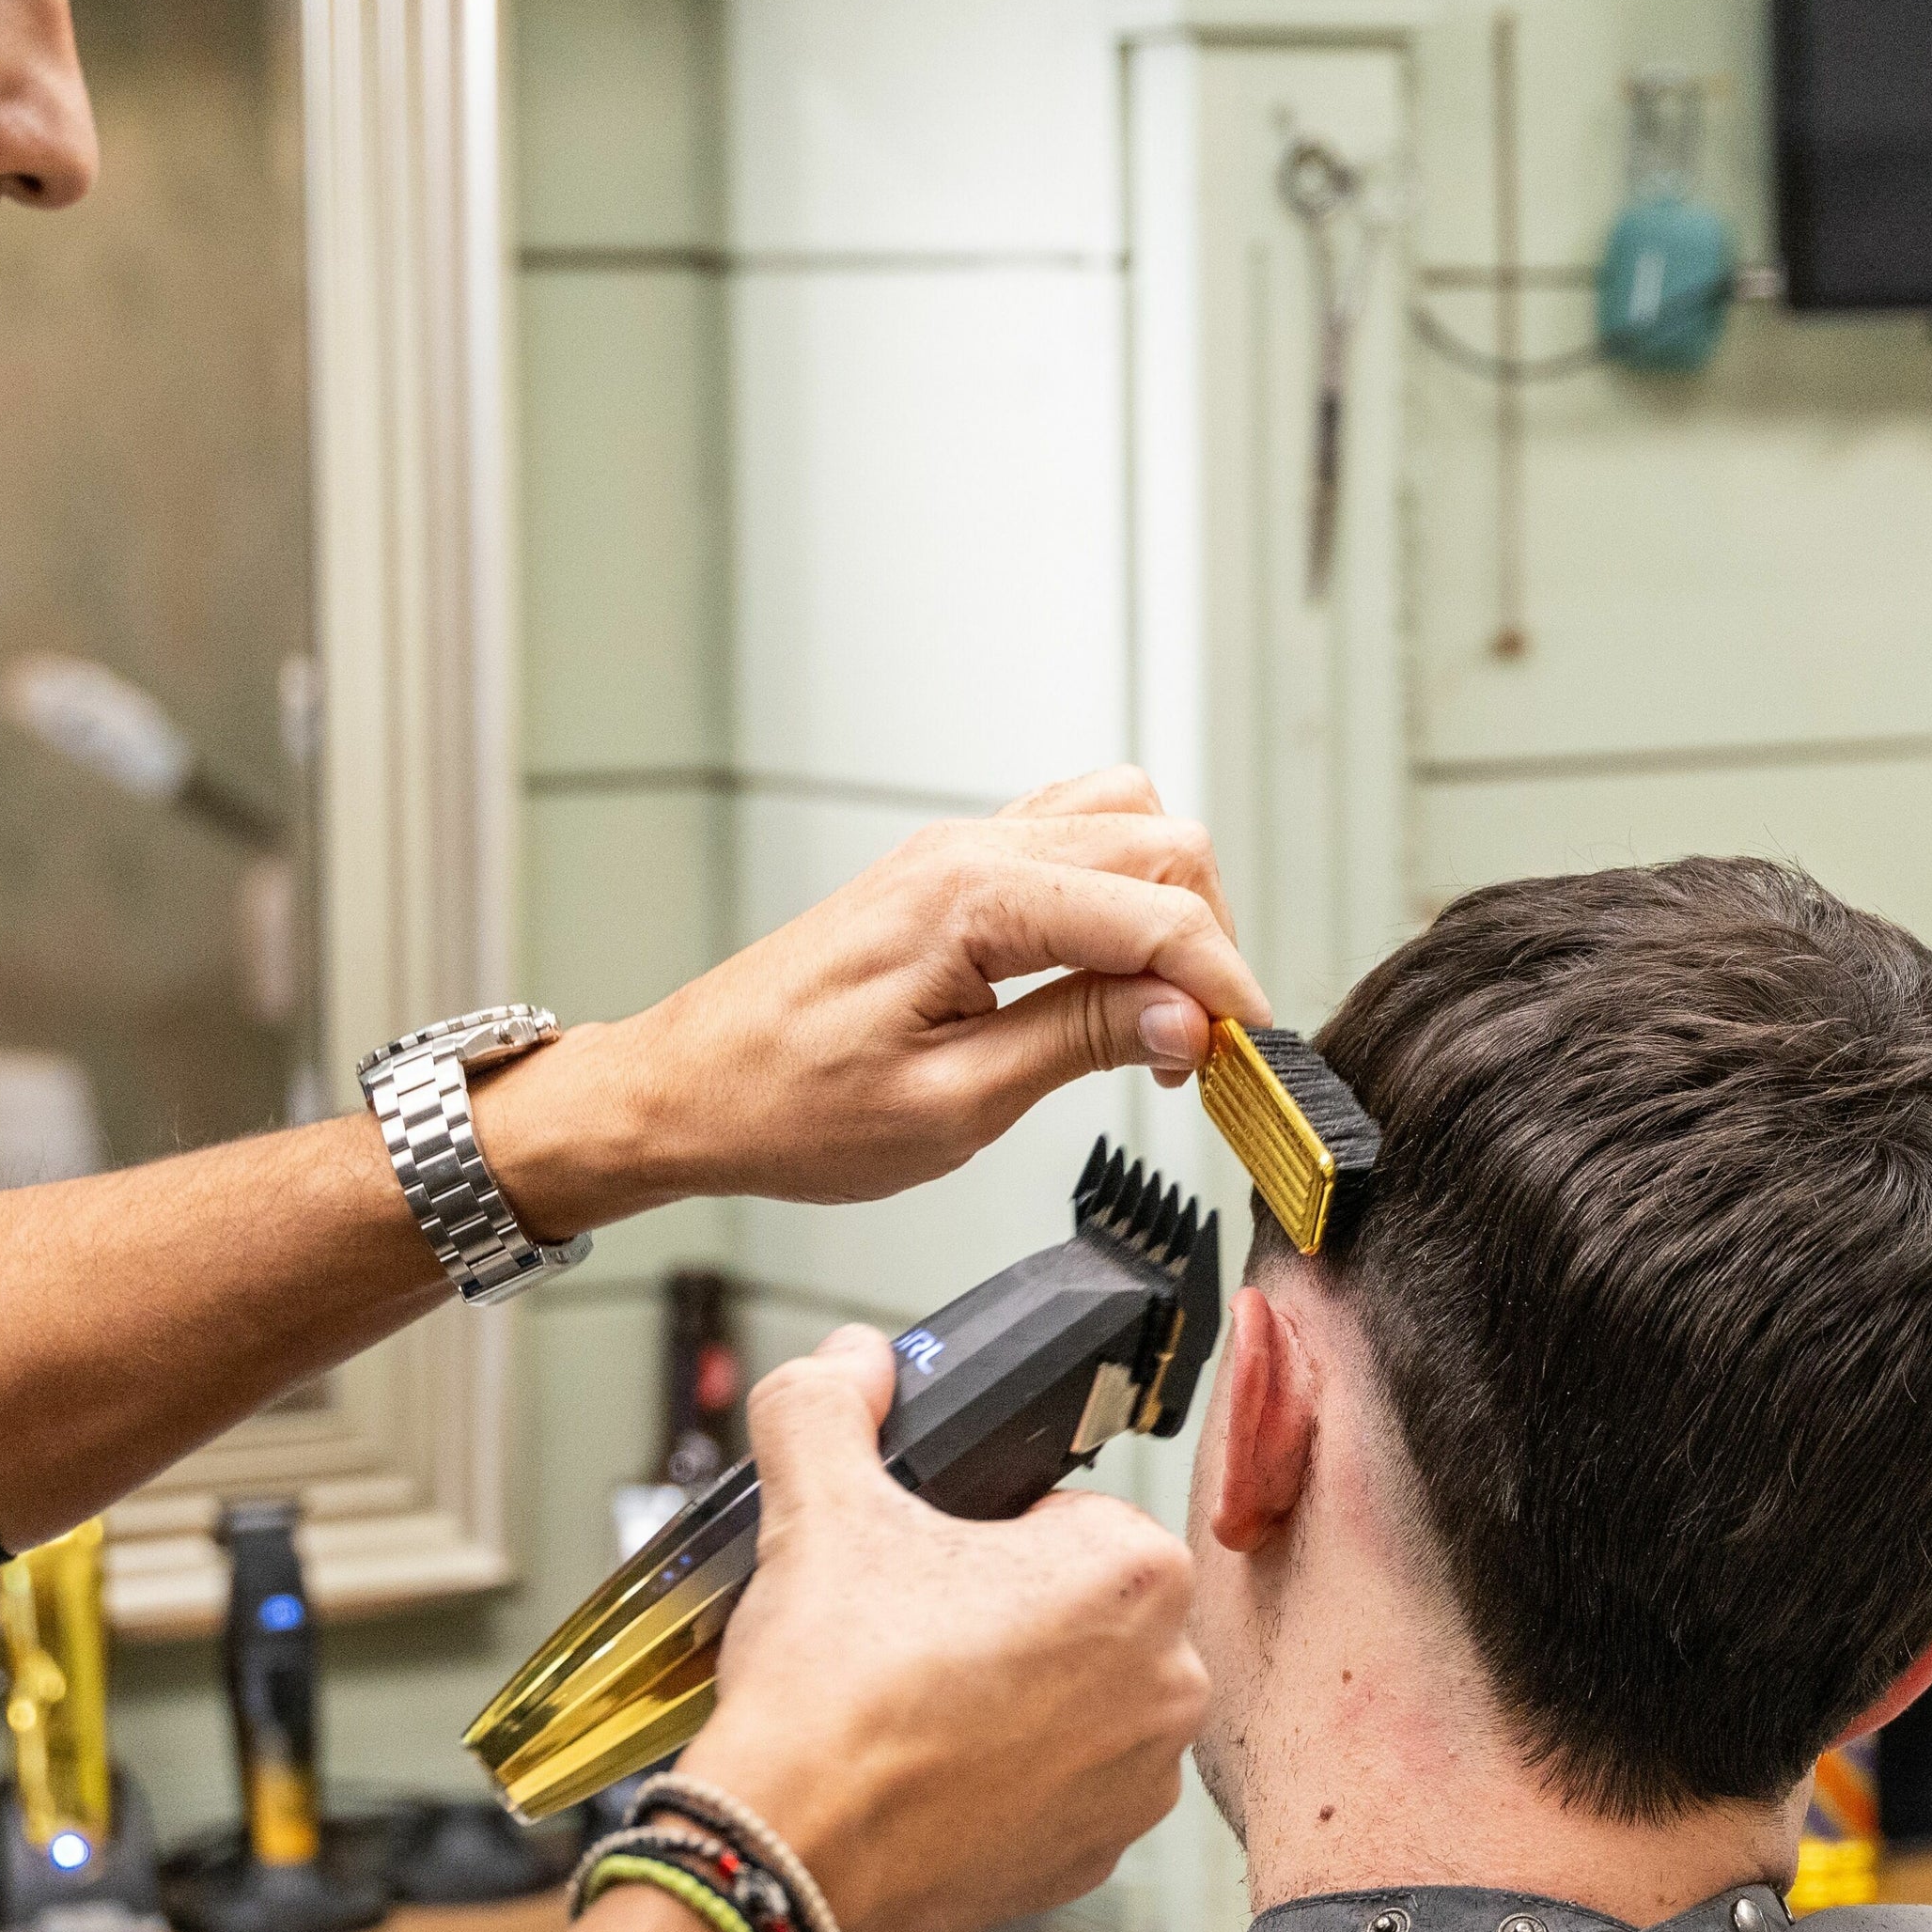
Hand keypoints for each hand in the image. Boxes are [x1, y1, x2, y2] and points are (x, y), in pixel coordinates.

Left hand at [486, 769, 1271, 1220]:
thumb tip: (1185, 1017)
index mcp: (971, 901)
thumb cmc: (787, 1110)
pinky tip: (1108, 972)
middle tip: (1201, 1051)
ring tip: (1160, 1012)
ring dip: (1170, 907)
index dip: (1225, 989)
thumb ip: (1078, 1043)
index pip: (1157, 912)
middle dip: (1209, 945)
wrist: (685, 1091)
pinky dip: (1119, 889)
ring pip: (1126, 821)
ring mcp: (956, 850)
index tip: (1246, 1060)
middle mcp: (968, 851)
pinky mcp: (947, 870)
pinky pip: (1069, 835)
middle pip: (1161, 846)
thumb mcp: (951, 1108)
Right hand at [673, 1326, 1207, 1931]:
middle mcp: (1170, 1682)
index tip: (931, 1559)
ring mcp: (1137, 1784)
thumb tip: (852, 1358)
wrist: (790, 1848)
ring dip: (1016, 1694)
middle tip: (913, 1628)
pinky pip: (1060, 1790)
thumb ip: (831, 1403)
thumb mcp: (817, 1502)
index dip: (989, 1529)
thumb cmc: (829, 1688)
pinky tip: (930, 1770)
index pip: (1073, 1516)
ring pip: (1077, 1701)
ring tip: (917, 1702)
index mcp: (1134, 1574)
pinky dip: (1006, 1779)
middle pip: (1084, 1610)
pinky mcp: (1094, 1860)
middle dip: (1008, 1610)